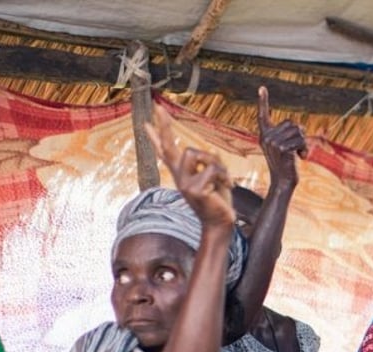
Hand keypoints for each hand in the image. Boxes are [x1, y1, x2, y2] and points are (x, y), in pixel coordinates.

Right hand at [145, 107, 233, 226]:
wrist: (220, 223)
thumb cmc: (218, 200)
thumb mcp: (216, 177)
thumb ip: (211, 163)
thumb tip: (210, 152)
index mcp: (183, 174)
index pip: (166, 152)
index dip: (156, 138)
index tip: (145, 122)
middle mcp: (179, 177)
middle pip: (169, 147)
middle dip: (164, 126)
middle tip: (158, 107)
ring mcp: (184, 184)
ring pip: (197, 153)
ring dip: (216, 164)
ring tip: (224, 180)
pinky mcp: (194, 190)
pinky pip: (212, 169)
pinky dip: (225, 177)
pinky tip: (226, 188)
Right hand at [257, 86, 307, 187]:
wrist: (284, 182)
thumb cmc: (286, 166)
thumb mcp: (284, 148)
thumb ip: (287, 135)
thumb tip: (299, 127)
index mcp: (264, 135)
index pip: (263, 115)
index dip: (263, 101)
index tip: (262, 87)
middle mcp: (266, 137)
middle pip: (291, 123)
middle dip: (299, 135)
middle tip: (297, 148)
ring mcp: (273, 143)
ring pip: (297, 131)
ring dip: (303, 142)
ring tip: (298, 154)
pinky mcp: (282, 148)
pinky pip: (300, 140)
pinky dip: (304, 148)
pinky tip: (301, 157)